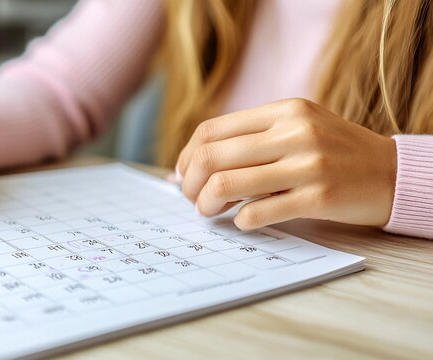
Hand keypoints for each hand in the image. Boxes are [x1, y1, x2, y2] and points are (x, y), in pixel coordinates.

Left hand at [176, 98, 396, 229]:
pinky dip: (241, 220)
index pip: (211, 130)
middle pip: (212, 156)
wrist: (392, 173)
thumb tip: (189, 166)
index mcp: (284, 110)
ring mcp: (307, 164)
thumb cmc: (335, 151)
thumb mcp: (298, 127)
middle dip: (190, 183)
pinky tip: (244, 221)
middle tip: (192, 198)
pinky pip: (258, 212)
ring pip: (227, 183)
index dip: (186, 156)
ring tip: (209, 211)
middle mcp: (294, 132)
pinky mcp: (319, 197)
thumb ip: (252, 139)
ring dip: (207, 203)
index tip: (182, 175)